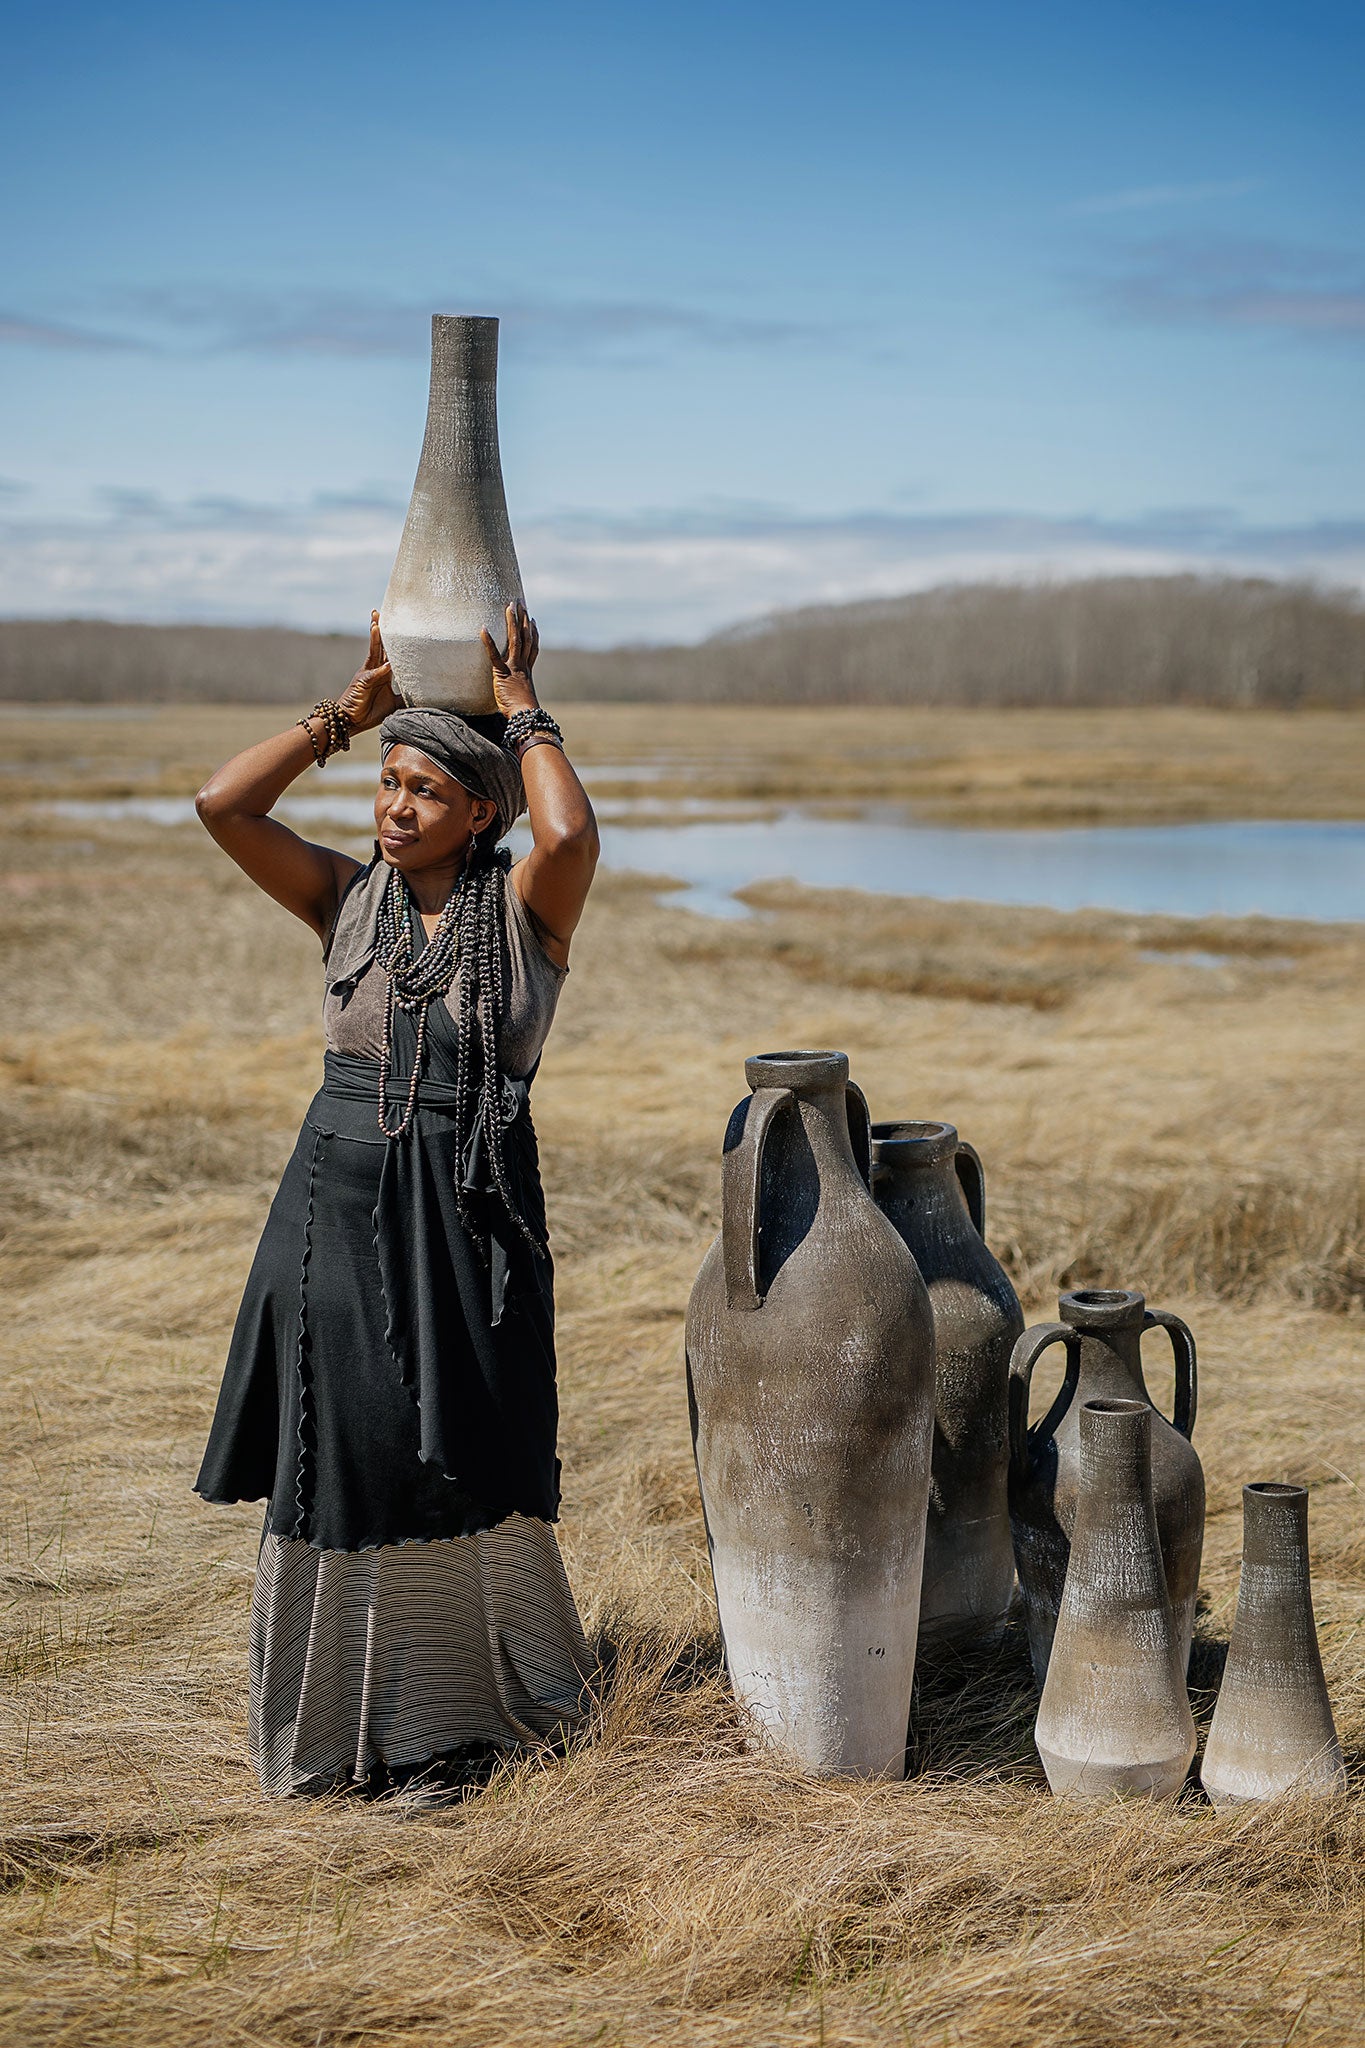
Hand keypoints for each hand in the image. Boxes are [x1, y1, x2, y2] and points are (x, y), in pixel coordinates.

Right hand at [338, 611, 397, 732]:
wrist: (351, 720)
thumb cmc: (371, 711)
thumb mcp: (395, 704)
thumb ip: (406, 696)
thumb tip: (424, 696)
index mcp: (381, 672)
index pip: (388, 652)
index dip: (393, 640)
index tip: (397, 626)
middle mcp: (374, 669)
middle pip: (378, 645)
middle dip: (380, 629)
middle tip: (380, 612)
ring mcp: (367, 674)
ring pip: (372, 653)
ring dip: (375, 639)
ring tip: (376, 624)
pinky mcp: (362, 683)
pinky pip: (373, 674)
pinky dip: (380, 670)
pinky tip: (387, 664)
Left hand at [481, 601, 539, 715]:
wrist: (526, 715)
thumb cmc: (523, 712)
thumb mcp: (522, 698)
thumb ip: (518, 691)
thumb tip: (515, 695)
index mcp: (527, 670)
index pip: (532, 647)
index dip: (533, 632)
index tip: (532, 620)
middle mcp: (522, 665)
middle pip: (525, 637)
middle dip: (523, 618)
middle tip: (521, 603)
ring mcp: (514, 667)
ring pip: (515, 639)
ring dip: (512, 621)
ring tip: (509, 606)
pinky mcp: (502, 673)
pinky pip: (494, 654)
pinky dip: (489, 641)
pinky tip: (483, 629)